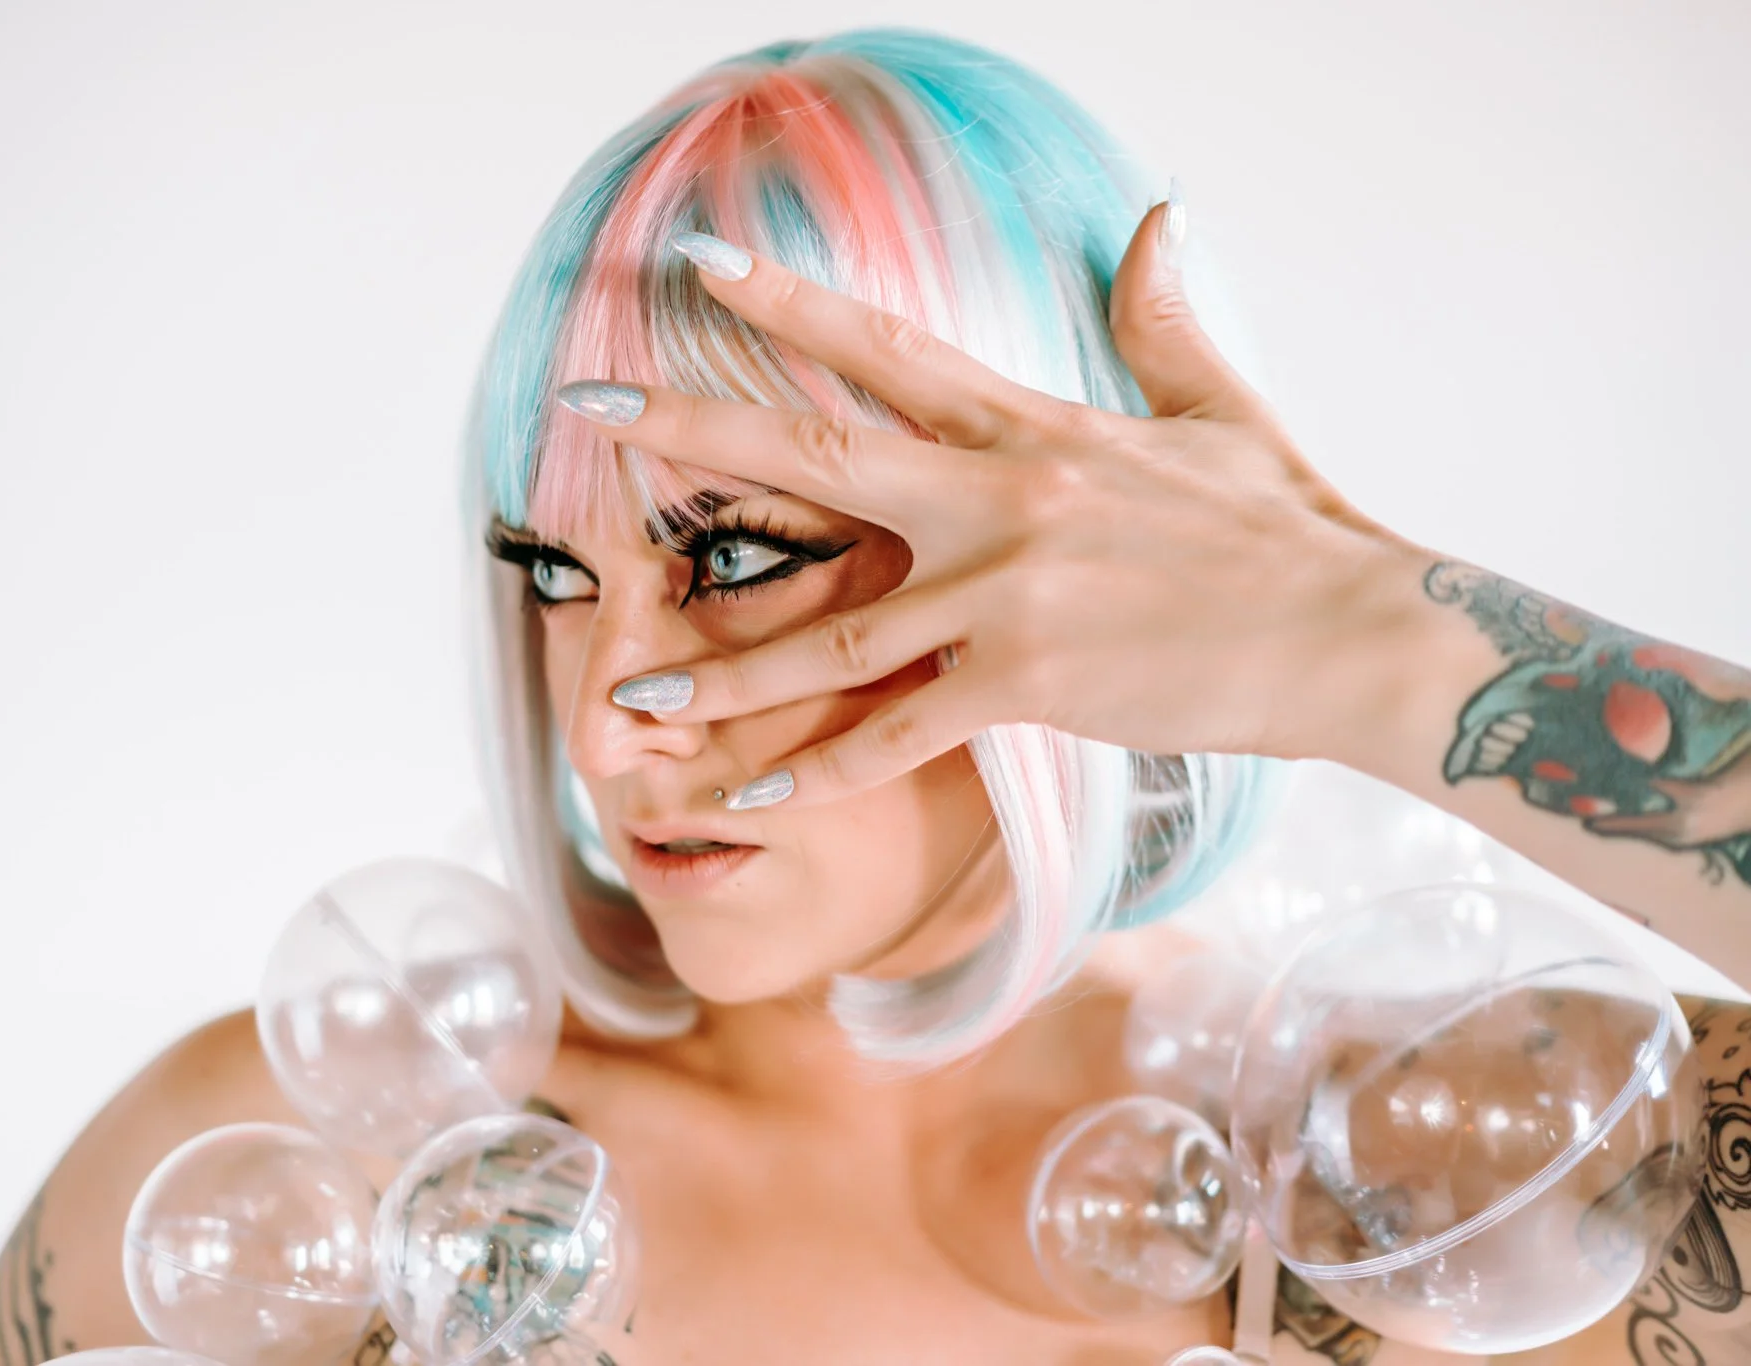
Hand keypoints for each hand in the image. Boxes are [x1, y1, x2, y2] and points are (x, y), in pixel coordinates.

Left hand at [555, 201, 1426, 807]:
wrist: (1351, 632)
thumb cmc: (1288, 529)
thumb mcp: (1220, 411)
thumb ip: (1163, 322)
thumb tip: (1160, 221)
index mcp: (1035, 427)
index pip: (890, 349)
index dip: (790, 305)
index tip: (701, 267)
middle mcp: (1002, 496)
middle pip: (818, 452)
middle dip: (696, 428)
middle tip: (592, 409)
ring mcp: (1008, 592)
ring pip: (832, 629)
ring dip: (723, 668)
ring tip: (628, 694)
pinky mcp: (1028, 682)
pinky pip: (898, 735)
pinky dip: (819, 770)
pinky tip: (747, 795)